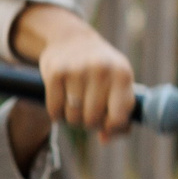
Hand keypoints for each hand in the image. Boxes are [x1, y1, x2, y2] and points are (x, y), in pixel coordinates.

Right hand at [8, 2, 134, 138]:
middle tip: (87, 111)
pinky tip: (62, 101)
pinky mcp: (55, 73)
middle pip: (92, 120)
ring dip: (72, 119)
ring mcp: (77, 70)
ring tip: (75, 105)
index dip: (111, 128)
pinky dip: (57, 114)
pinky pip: (54, 111)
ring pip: (73, 118)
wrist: (72, 39)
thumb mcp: (118, 84)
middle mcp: (101, 70)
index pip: (118, 117)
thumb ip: (120, 114)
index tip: (106, 124)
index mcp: (123, 74)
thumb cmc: (101, 70)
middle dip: (89, 123)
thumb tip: (104, 139)